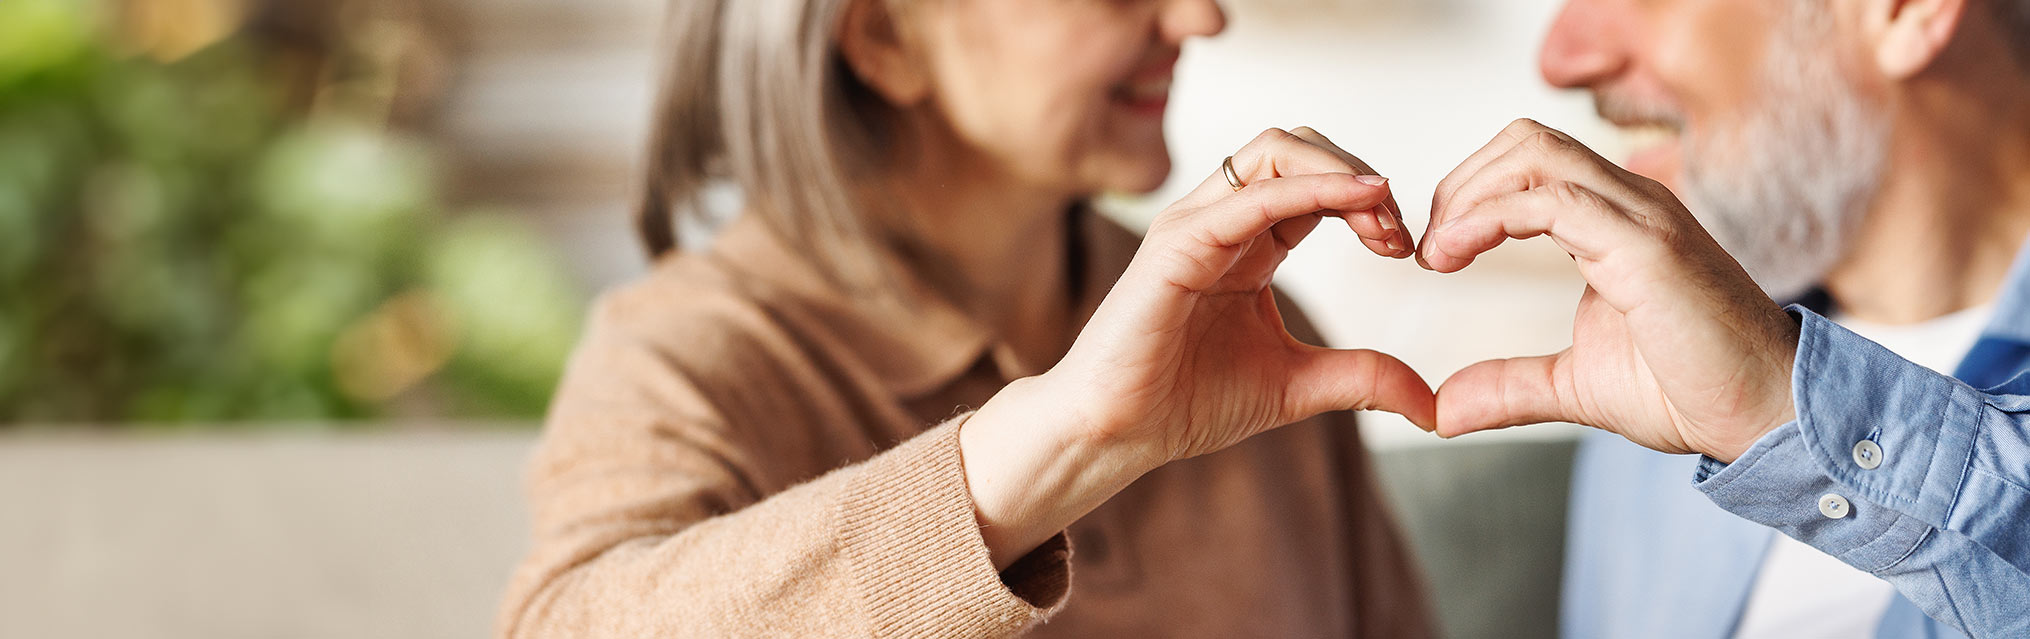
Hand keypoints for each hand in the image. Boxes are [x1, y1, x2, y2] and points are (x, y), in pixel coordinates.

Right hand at [962, 127, 1430, 567]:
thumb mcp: (1297, 385)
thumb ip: (1363, 378)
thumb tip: (1433, 405)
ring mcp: (1196, 224)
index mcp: (1247, 242)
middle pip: (1299, 147)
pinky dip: (1311, 188)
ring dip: (1342, 169)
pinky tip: (1357, 202)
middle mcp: (1221, 220)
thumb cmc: (1184, 402)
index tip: (1407, 249)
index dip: (1369, 202)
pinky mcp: (1177, 243)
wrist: (1116, 434)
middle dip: (1360, 174)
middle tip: (1399, 233)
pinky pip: (1251, 195)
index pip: (1316, 183)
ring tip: (1382, 217)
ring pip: (1275, 149)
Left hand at [1418, 119, 1800, 461]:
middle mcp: (1631, 203)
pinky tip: (1456, 255)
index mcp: (1616, 220)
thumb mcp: (1575, 386)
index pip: (1531, 162)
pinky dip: (1490, 217)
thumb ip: (1508, 387)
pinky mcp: (1646, 247)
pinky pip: (1553, 200)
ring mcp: (1641, 217)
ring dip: (1469, 194)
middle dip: (1461, 183)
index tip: (1436, 254)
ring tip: (1439, 253)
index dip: (1471, 194)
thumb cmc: (1689, 390)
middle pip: (1526, 141)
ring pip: (1535, 153)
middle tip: (1431, 249)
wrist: (1765, 415)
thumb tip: (1442, 410)